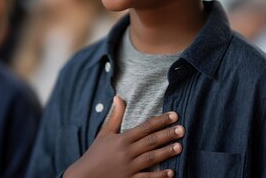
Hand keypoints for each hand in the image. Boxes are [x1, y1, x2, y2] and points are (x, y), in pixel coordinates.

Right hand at [64, 96, 183, 177]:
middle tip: (182, 129)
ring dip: (166, 152)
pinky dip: (159, 176)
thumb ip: (115, 116)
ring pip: (151, 158)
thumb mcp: (104, 133)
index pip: (145, 127)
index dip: (160, 121)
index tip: (174, 115)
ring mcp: (128, 168)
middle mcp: (126, 152)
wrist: (84, 177)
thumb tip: (119, 97)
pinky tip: (171, 172)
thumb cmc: (95, 154)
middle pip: (150, 141)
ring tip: (180, 147)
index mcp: (122, 139)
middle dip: (167, 135)